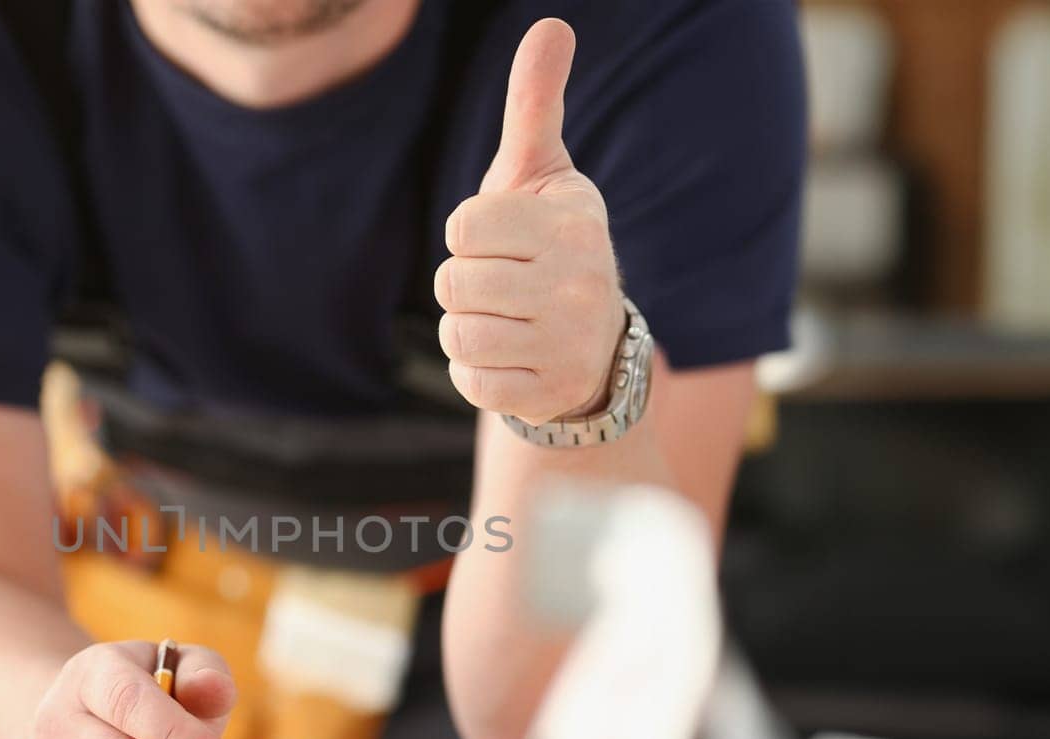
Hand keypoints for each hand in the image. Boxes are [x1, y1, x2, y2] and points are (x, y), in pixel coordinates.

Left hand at [435, 19, 625, 424]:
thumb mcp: (546, 174)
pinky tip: (507, 357)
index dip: (467, 235)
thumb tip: (551, 24)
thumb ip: (536, 104)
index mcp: (572, 223)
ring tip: (502, 320)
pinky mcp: (548, 391)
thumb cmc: (551, 245)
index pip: (464, 226)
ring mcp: (567, 343)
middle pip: (453, 282)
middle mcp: (579, 283)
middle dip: (462, 283)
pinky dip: (474, 371)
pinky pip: (471, 381)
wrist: (596, 344)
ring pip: (458, 333)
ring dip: (464, 328)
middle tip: (500, 285)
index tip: (499, 241)